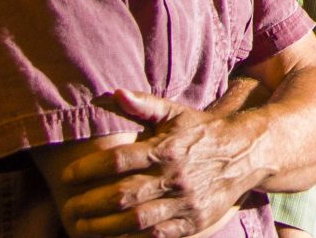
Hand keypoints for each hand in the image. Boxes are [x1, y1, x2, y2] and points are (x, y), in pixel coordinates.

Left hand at [55, 89, 260, 236]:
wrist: (248, 152)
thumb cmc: (203, 131)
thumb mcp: (176, 113)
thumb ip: (143, 105)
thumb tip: (114, 92)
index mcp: (167, 147)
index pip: (117, 160)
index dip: (87, 169)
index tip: (67, 176)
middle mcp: (175, 175)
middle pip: (122, 194)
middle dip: (88, 204)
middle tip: (69, 208)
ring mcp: (185, 201)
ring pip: (135, 220)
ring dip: (103, 227)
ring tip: (82, 228)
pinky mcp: (194, 221)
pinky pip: (157, 235)